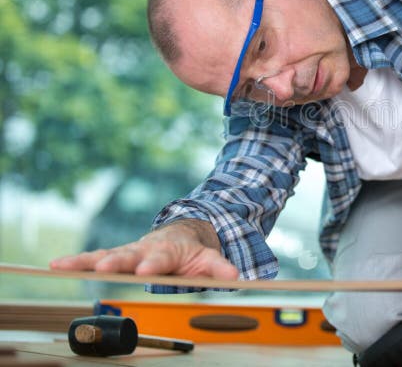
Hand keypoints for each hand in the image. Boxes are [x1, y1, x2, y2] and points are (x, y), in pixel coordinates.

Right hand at [49, 219, 239, 279]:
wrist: (182, 234)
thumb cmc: (192, 251)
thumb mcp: (209, 258)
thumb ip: (219, 268)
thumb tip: (236, 277)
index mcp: (168, 250)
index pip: (161, 257)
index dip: (154, 263)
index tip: (145, 269)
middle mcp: (145, 248)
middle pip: (129, 254)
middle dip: (116, 261)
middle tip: (104, 267)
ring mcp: (129, 252)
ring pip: (105, 255)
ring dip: (86, 261)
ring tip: (63, 264)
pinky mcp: (116, 257)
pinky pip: (94, 259)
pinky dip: (76, 261)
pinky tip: (54, 264)